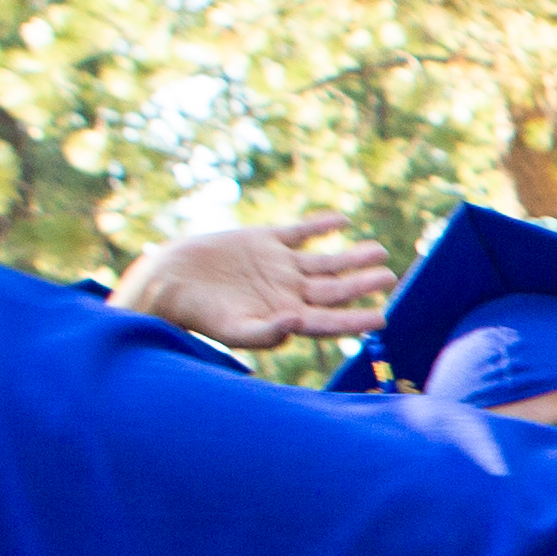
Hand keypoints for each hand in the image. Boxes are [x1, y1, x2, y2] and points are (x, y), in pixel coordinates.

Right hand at [113, 214, 395, 351]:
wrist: (167, 283)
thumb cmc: (198, 316)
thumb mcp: (232, 330)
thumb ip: (265, 334)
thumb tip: (296, 325)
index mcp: (286, 317)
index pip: (330, 321)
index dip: (356, 320)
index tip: (382, 318)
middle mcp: (288, 292)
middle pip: (335, 288)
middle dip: (362, 283)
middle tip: (388, 276)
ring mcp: (278, 265)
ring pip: (324, 261)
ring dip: (351, 256)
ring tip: (379, 251)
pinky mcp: (264, 241)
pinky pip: (300, 232)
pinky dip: (320, 226)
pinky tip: (342, 221)